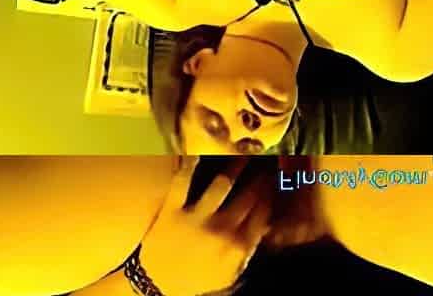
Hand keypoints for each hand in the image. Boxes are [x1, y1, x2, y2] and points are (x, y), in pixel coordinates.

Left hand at [140, 157, 271, 295]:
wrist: (155, 286)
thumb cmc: (193, 280)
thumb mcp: (228, 274)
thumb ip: (247, 251)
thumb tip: (265, 227)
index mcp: (237, 246)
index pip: (264, 214)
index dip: (273, 195)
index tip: (277, 181)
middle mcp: (221, 229)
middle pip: (249, 196)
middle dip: (261, 178)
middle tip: (267, 162)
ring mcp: (197, 217)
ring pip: (224, 183)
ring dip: (238, 165)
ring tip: (244, 152)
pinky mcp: (172, 208)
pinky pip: (183, 180)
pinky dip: (191, 163)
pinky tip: (198, 149)